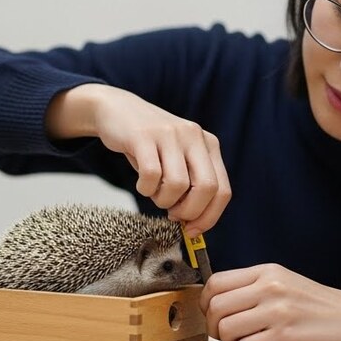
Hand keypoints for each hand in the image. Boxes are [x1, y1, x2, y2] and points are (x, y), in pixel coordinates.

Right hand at [46, 84, 230, 235]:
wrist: (118, 109)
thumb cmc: (149, 143)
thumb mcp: (179, 157)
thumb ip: (192, 184)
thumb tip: (194, 224)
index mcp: (209, 144)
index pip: (222, 190)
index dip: (209, 217)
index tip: (193, 230)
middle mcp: (194, 136)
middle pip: (206, 189)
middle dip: (188, 211)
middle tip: (172, 213)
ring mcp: (170, 134)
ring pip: (177, 185)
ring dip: (163, 200)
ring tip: (154, 192)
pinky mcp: (144, 136)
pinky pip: (151, 175)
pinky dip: (145, 188)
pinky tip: (142, 184)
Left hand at [198, 263, 340, 340]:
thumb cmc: (320, 307)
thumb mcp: (286, 282)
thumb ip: (255, 286)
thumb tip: (217, 300)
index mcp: (267, 272)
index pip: (216, 282)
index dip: (205, 302)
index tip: (212, 315)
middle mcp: (270, 287)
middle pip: (216, 306)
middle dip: (213, 325)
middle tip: (226, 335)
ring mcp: (277, 311)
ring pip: (226, 328)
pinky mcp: (285, 337)